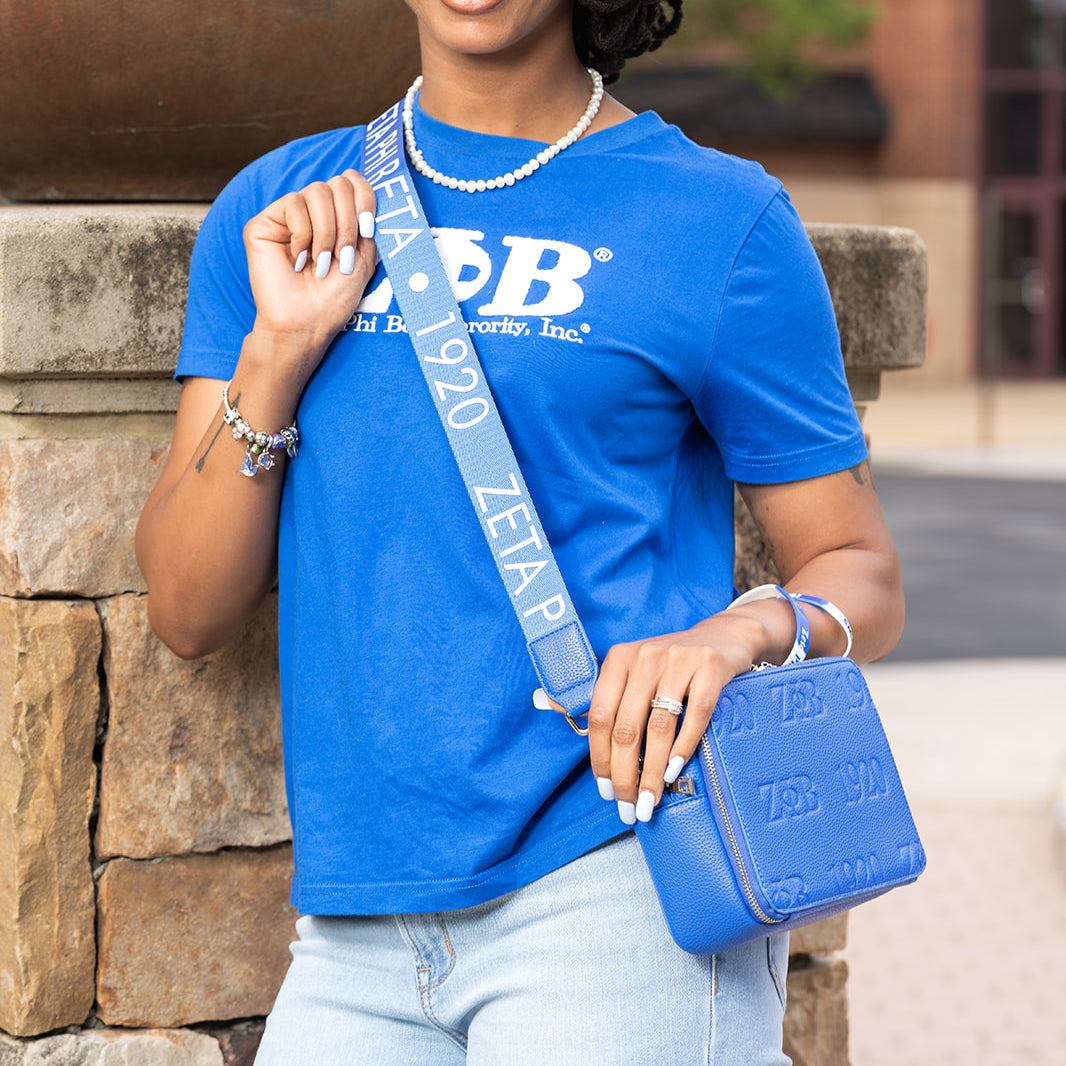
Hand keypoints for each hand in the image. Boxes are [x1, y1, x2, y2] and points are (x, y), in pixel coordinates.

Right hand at [242, 169, 377, 384]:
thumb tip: (371, 190)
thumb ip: (369, 223)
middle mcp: (313, 212)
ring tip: (321, 263)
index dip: (364, 196)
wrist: (306, 323)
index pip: (353, 182)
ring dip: (327, 232)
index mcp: (337, 218)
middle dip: (347, 222)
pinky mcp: (264, 223)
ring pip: (316, 192)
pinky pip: (293, 204)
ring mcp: (288, 216)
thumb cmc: (334, 299)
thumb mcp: (364, 259)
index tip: (368, 228)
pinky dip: (304, 235)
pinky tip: (298, 260)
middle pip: (337, 184)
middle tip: (343, 256)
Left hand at [585, 611, 770, 825]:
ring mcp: (678, 660)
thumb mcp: (630, 672)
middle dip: (625, 774)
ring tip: (649, 800)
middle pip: (627, 727)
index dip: (600, 757)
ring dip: (652, 772)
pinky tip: (674, 771)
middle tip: (628, 807)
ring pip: (658, 727)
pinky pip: (694, 714)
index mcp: (618, 659)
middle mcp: (644, 656)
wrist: (723, 638)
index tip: (605, 791)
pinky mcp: (709, 668)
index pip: (600, 716)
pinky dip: (683, 748)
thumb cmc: (669, 666)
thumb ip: (595, 693)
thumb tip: (544, 703)